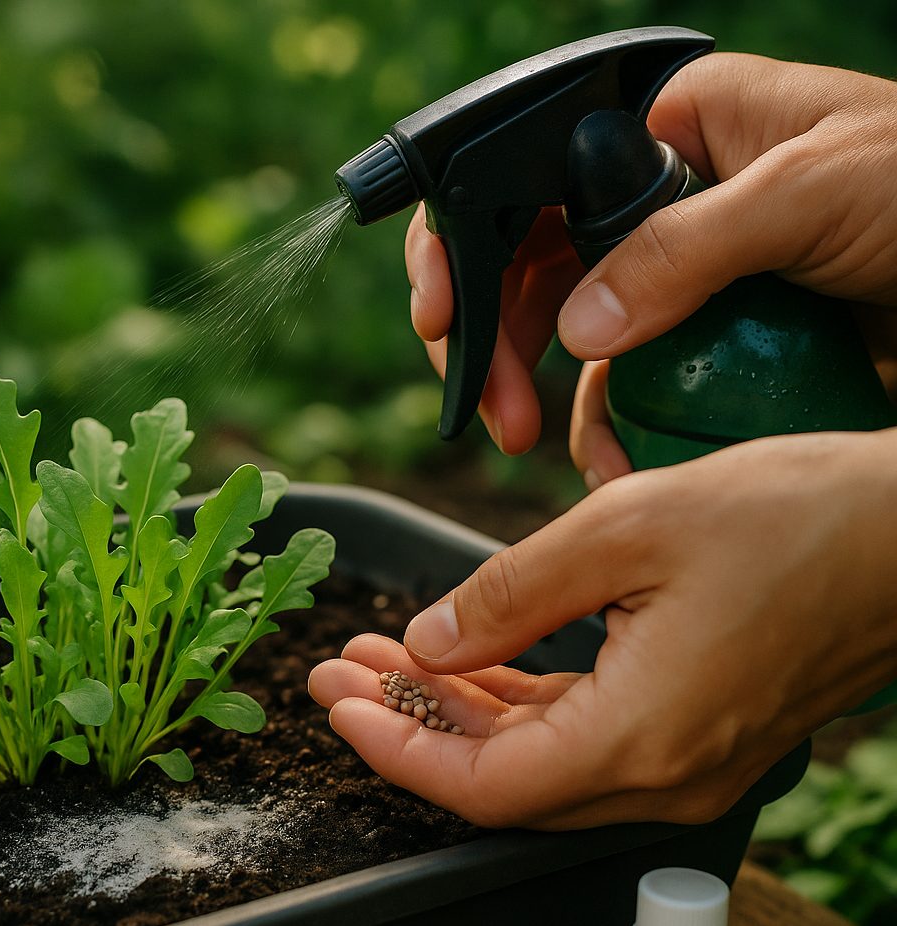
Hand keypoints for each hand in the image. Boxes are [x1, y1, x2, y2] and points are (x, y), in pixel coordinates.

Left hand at [308, 429, 896, 828]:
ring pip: (541, 757)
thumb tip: (427, 641)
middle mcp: (665, 773)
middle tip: (340, 668)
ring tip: (384, 654)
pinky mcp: (700, 729)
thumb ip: (511, 593)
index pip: (484, 787)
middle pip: (503, 779)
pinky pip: (585, 734)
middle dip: (410, 724)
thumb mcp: (626, 528)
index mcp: (643, 738)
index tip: (335, 701)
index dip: (395, 751)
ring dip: (457, 710)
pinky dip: (517, 700)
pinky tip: (468, 655)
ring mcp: (688, 759)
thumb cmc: (797, 517)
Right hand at [405, 53, 896, 480]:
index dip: (472, 242)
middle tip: (494, 406)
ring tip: (536, 444)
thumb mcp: (810, 194)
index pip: (536, 174)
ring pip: (575, 340)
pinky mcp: (714, 352)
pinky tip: (612, 465)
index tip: (445, 313)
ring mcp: (690, 282)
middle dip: (500, 339)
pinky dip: (611, 433)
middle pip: (536, 265)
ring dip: (545, 399)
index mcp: (678, 130)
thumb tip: (574, 329)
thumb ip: (681, 249)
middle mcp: (669, 202)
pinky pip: (633, 391)